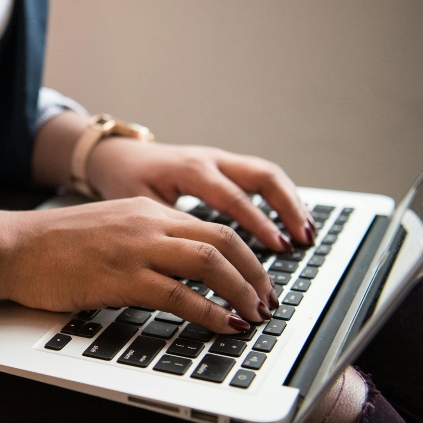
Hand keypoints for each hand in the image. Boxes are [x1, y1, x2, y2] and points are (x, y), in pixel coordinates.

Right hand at [8, 197, 277, 332]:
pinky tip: (224, 325)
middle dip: (256, 274)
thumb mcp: (110, 229)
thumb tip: (181, 271)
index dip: (246, 256)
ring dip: (241, 291)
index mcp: (147, 211)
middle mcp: (148, 223)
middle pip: (223, 240)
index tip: (258, 281)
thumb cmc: (54, 245)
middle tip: (268, 301)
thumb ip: (146, 241)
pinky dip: (209, 312)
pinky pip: (178, 294)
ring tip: (255, 315)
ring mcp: (135, 249)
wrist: (14, 247)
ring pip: (209, 262)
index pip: (214, 227)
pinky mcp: (120, 277)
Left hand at [86, 140, 316, 251]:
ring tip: (306, 233)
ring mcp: (219, 159)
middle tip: (303, 239)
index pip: (234, 198)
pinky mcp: (222, 165)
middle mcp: (210, 160)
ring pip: (267, 174)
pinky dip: (279, 197)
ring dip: (290, 202)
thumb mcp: (141, 207)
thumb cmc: (125, 182)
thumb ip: (171, 231)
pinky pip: (259, 176)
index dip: (259, 224)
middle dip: (288, 208)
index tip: (278, 247)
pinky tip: (291, 220)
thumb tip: (198, 266)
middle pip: (263, 176)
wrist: (116, 157)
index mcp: (190, 170)